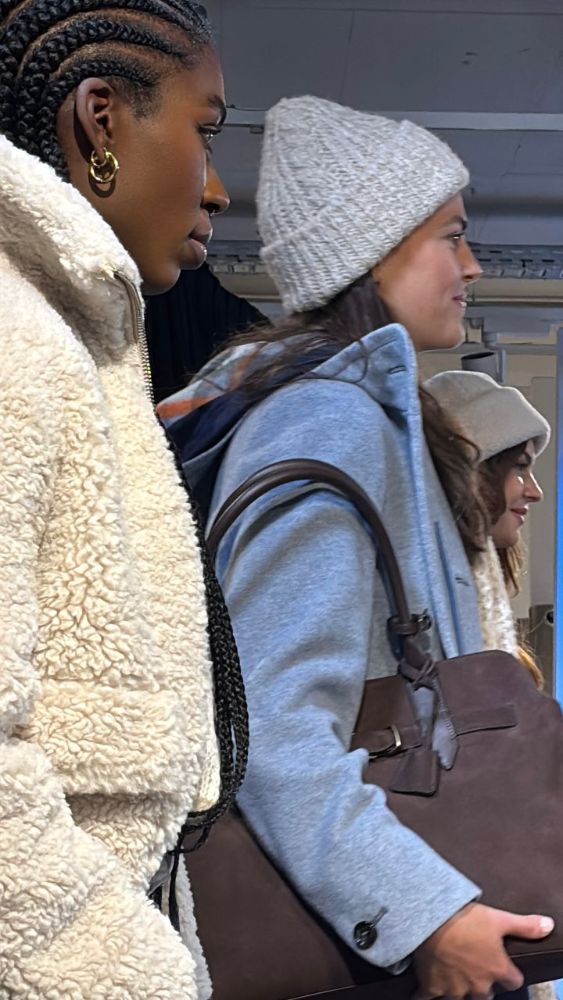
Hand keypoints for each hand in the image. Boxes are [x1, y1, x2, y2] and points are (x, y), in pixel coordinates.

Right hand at [414, 902, 553, 999]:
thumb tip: (549, 926)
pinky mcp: (433, 987)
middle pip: (486, 995)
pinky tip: (425, 991)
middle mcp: (478, 985)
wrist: (431, 920)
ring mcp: (454, 988)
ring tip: (454, 979)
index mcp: (497, 969)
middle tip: (476, 971)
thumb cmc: (466, 919)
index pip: (513, 981)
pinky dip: (426, 995)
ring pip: (459, 998)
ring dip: (458, 990)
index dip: (509, 974)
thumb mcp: (499, 919)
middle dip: (482, 985)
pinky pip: (427, 998)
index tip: (505, 968)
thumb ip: (525, 926)